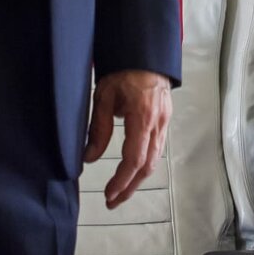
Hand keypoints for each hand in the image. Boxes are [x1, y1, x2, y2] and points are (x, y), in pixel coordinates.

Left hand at [82, 69, 170, 208]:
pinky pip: (157, 148)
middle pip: (147, 166)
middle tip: (113, 201)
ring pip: (154, 159)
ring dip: (138, 179)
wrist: (145, 53)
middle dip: (130, 187)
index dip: (121, 181)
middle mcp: (157, 124)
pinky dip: (145, 164)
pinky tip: (133, 170)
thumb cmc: (124, 70)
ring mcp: (164, 122)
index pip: (134, 160)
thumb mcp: (104, 97)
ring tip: (121, 191)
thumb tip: (89, 157)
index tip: (109, 194)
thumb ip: (98, 129)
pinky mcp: (164, 120)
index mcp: (142, 118)